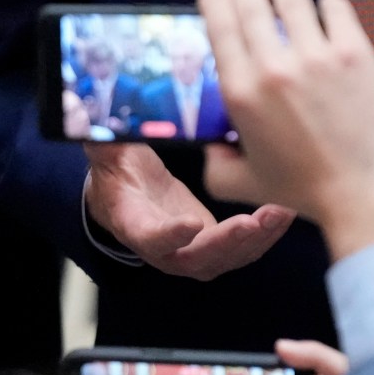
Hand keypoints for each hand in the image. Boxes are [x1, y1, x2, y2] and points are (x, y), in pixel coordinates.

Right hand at [87, 142, 293, 279]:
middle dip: (227, 242)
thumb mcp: (108, 154)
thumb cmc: (119, 172)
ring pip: (227, 257)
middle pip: (196, 257)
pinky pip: (245, 247)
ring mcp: (194, 251)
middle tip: (251, 223)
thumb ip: (104, 140)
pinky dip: (267, 233)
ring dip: (256, 239)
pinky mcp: (217, 245)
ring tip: (279, 213)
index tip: (190, 225)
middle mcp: (165, 248)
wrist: (130, 194)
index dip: (169, 235)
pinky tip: (287, 209)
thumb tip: (86, 116)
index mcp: (134, 225)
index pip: (150, 237)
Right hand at [200, 0, 373, 260]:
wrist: (366, 194)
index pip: (217, 18)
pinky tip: (325, 14)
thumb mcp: (244, 185)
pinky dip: (326, 5)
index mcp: (240, 91)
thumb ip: (215, 164)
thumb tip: (209, 143)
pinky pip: (334, 6)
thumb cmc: (305, 192)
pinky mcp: (355, 51)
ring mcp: (316, 55)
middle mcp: (272, 65)